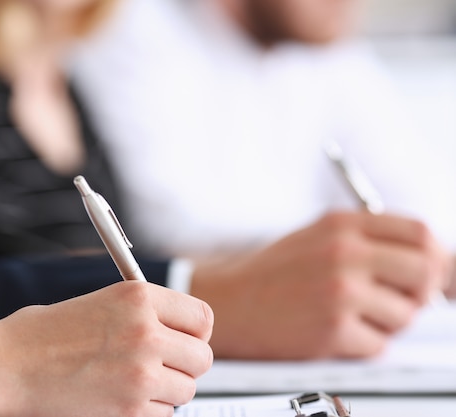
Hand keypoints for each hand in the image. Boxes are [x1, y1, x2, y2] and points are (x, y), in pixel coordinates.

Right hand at [0, 281, 213, 416]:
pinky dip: (148, 411)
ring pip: (186, 390)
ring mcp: (141, 372)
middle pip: (202, 357)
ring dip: (167, 390)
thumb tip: (174, 332)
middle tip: (162, 366)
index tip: (185, 340)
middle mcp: (146, 332)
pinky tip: (120, 399)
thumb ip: (143, 314)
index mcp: (139, 297)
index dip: (196, 332)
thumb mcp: (99, 302)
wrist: (6, 366)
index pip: (202, 317)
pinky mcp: (130, 409)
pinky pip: (164, 414)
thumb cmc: (41, 334)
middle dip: (185, 365)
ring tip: (135, 383)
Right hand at [191, 211, 449, 359]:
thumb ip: (368, 240)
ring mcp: (339, 291)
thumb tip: (429, 260)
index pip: (419, 232)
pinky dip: (363, 344)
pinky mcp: (332, 329)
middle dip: (422, 293)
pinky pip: (379, 345)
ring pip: (406, 315)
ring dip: (388, 323)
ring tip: (352, 317)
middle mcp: (344, 253)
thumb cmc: (273, 274)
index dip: (438, 256)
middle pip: (425, 271)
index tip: (439, 275)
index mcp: (341, 225)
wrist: (230, 303)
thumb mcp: (317, 238)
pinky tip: (334, 332)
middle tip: (402, 301)